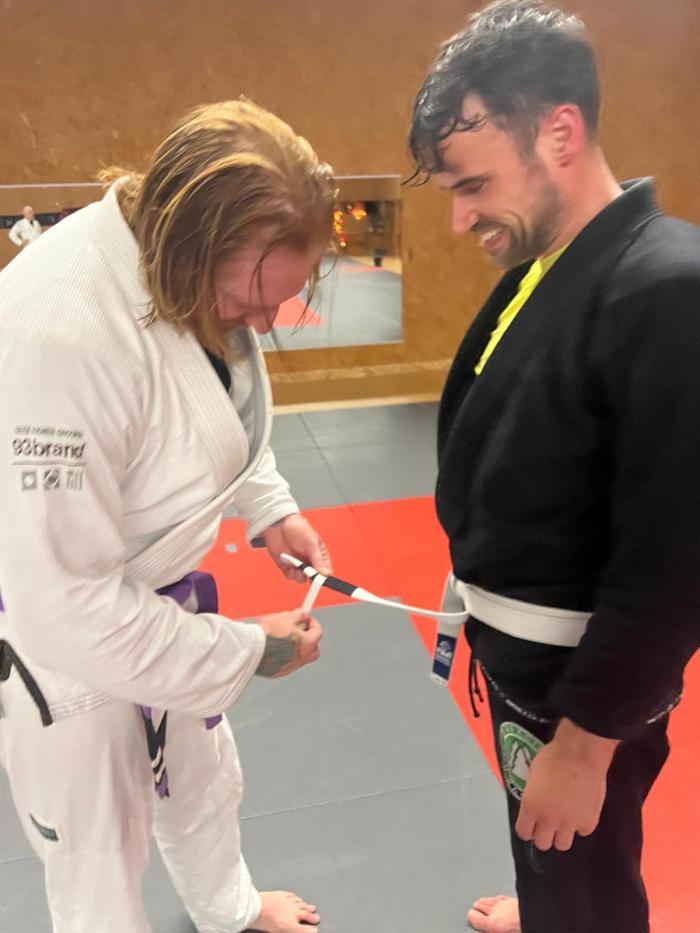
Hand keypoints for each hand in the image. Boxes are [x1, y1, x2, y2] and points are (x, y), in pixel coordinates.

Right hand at [255, 609, 322, 677]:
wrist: (250, 649)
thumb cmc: (267, 633)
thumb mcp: (285, 618)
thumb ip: (299, 616)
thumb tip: (305, 614)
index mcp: (307, 644)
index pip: (318, 632)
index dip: (312, 622)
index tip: (305, 618)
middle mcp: (301, 658)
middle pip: (313, 649)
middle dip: (309, 639)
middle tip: (299, 631)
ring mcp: (290, 667)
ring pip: (300, 658)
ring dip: (296, 648)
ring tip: (282, 639)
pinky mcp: (278, 673)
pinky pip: (287, 664)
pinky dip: (284, 657)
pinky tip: (273, 649)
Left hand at [262, 513, 331, 583]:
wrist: (279, 524)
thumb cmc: (298, 528)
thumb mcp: (312, 543)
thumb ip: (318, 559)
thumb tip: (326, 573)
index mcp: (319, 555)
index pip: (325, 570)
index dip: (324, 577)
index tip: (320, 579)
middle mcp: (309, 561)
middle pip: (314, 577)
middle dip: (311, 578)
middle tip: (308, 572)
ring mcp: (298, 564)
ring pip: (302, 579)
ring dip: (300, 575)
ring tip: (298, 567)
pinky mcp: (286, 566)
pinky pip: (290, 576)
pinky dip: (290, 573)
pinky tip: (290, 564)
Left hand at [515, 718, 617, 850]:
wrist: (581, 753)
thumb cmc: (553, 756)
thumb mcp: (533, 774)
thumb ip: (532, 795)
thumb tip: (534, 804)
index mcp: (530, 806)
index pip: (523, 832)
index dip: (527, 829)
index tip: (531, 824)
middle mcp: (548, 819)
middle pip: (543, 844)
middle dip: (544, 834)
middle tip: (549, 823)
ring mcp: (570, 823)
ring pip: (563, 844)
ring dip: (562, 834)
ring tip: (565, 820)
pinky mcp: (589, 822)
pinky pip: (582, 832)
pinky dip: (581, 825)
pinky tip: (581, 812)